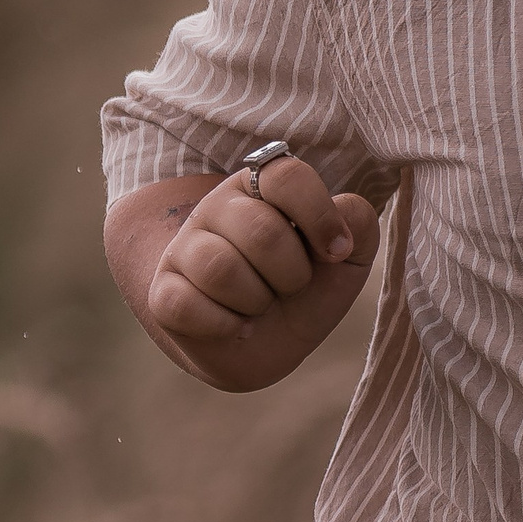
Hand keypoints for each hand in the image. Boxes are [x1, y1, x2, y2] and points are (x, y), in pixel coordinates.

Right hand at [133, 155, 381, 388]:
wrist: (268, 345)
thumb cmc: (306, 289)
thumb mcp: (347, 258)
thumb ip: (358, 225)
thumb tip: (342, 217)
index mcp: (262, 187)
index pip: (285, 176)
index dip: (319, 216)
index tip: (337, 252)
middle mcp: (218, 208)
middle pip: (260, 230)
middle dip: (291, 273)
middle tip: (290, 286)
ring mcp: (185, 248)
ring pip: (219, 268)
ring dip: (256, 300)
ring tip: (260, 305)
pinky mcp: (163, 292)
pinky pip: (185, 304)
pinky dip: (225, 325)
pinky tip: (237, 326)